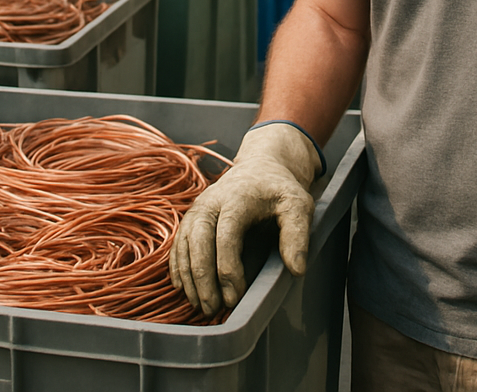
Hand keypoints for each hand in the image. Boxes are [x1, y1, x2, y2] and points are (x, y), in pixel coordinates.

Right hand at [169, 121, 321, 315]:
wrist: (261, 167)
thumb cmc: (280, 189)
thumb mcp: (298, 205)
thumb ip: (298, 235)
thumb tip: (297, 270)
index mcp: (238, 197)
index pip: (226, 236)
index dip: (228, 269)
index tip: (235, 298)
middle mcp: (212, 201)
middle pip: (198, 240)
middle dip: (202, 278)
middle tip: (212, 309)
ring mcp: (198, 207)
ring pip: (184, 243)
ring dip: (189, 276)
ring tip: (200, 306)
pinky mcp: (192, 216)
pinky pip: (178, 243)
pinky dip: (178, 266)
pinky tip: (185, 288)